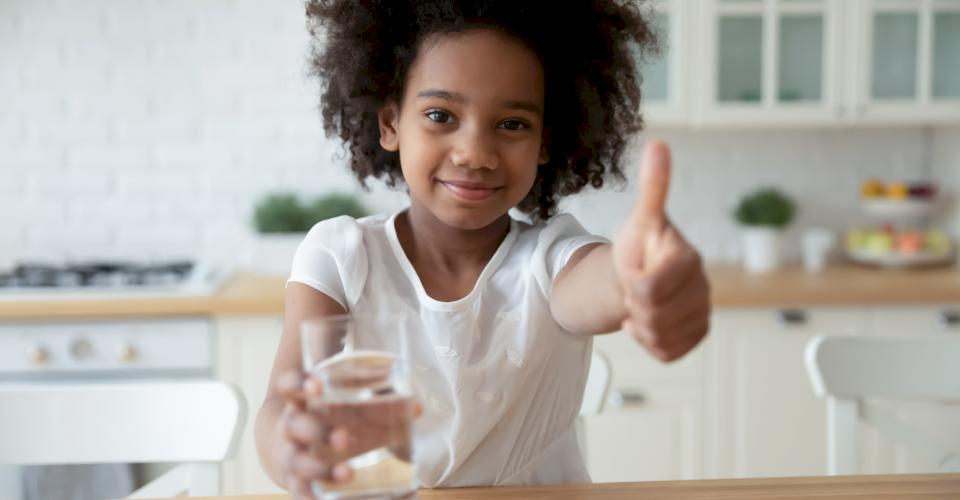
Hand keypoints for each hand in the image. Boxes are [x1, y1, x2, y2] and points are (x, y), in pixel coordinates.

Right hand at [275, 370, 419, 498]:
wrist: (292, 445)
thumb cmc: (327, 415)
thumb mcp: (343, 398)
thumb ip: (377, 396)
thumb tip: (416, 407)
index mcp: (302, 399)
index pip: (290, 385)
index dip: (300, 383)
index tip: (317, 385)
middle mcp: (292, 427)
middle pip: (295, 426)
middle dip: (318, 432)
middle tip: (344, 438)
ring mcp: (292, 456)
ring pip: (298, 464)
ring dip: (322, 470)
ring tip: (348, 472)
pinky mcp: (298, 482)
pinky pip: (301, 492)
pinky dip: (312, 498)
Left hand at [611, 140, 710, 361]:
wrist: (639, 274)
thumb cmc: (639, 247)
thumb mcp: (641, 219)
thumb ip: (653, 187)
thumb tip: (659, 145)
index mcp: (688, 258)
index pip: (649, 289)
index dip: (632, 283)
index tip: (633, 271)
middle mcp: (703, 286)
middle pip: (653, 316)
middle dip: (634, 305)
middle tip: (634, 288)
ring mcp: (702, 312)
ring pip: (661, 337)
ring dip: (641, 325)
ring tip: (640, 304)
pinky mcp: (697, 334)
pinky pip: (668, 352)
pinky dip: (651, 343)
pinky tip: (648, 323)